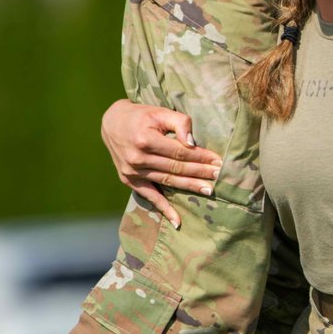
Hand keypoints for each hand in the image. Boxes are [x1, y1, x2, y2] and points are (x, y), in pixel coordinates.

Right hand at [101, 99, 221, 228]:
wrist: (113, 123)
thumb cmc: (142, 116)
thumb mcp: (161, 112)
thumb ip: (180, 123)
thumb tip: (192, 144)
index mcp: (146, 140)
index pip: (180, 152)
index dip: (201, 157)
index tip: (218, 161)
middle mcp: (137, 158)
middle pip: (176, 168)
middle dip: (200, 173)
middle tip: (219, 177)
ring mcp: (132, 172)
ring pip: (167, 182)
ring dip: (189, 187)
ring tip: (209, 190)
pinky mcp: (129, 180)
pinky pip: (149, 196)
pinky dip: (163, 208)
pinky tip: (177, 221)